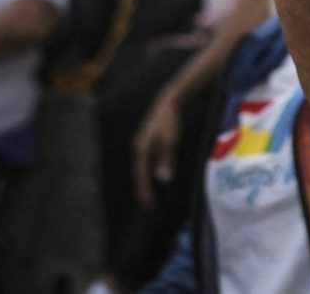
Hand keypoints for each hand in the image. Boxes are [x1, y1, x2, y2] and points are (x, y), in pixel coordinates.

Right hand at [132, 91, 182, 209]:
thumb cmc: (170, 122)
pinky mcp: (148, 142)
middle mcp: (139, 148)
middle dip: (143, 190)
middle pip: (139, 173)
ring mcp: (142, 145)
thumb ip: (166, 160)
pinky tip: (155, 178)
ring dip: (145, 182)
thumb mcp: (170, 141)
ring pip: (142, 168)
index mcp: (142, 149)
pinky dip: (149, 172)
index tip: (149, 205)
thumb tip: (163, 179)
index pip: (141, 176)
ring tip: (150, 196)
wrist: (169, 103)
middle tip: (148, 206)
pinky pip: (147, 162)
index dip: (144, 191)